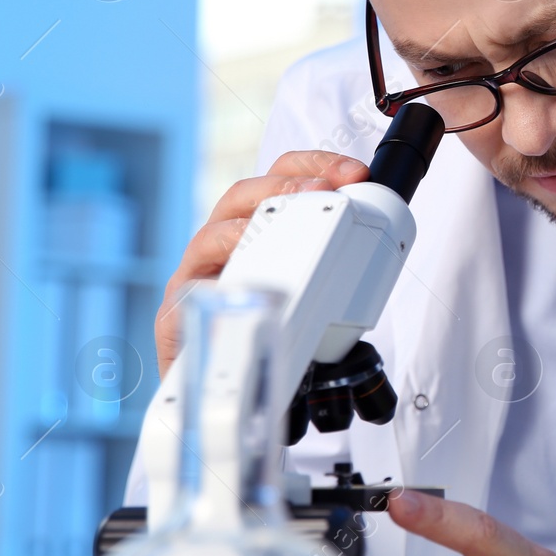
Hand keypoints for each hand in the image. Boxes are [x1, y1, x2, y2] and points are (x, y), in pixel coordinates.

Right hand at [154, 150, 367, 376]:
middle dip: (283, 186)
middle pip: (241, 197)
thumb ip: (334, 265)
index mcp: (256, 227)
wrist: (227, 391)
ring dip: (243, 230)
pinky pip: (184, 298)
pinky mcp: (174, 319)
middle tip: (321, 192)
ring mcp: (196, 278)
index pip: (281, 177)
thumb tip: (381, 253)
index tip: (354, 173)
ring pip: (208, 239)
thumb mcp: (309, 290)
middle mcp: (222, 244)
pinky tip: (229, 288)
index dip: (315, 165)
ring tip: (272, 232)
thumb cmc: (270, 331)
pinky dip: (205, 290)